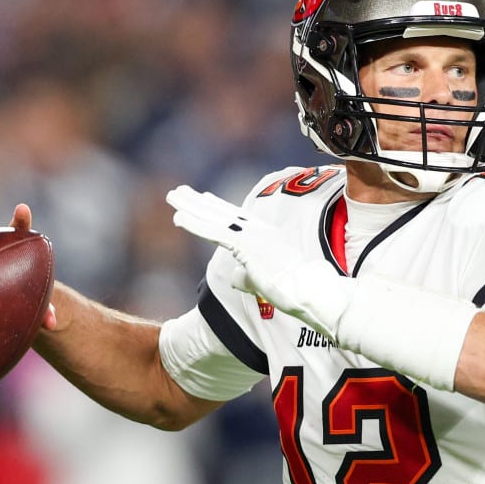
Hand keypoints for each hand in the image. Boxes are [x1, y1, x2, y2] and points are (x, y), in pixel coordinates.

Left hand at [166, 186, 353, 338]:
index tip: (204, 197)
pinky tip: (178, 218)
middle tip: (179, 190)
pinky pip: (214, 231)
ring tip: (172, 196)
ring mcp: (252, 237)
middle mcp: (258, 231)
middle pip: (222, 212)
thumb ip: (248, 276)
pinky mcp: (246, 246)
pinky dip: (195, 224)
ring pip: (214, 217)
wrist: (312, 292)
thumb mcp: (268, 280)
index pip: (237, 218)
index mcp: (267, 236)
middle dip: (199, 201)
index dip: (217, 207)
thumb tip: (234, 278)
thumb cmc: (297, 291)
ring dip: (191, 206)